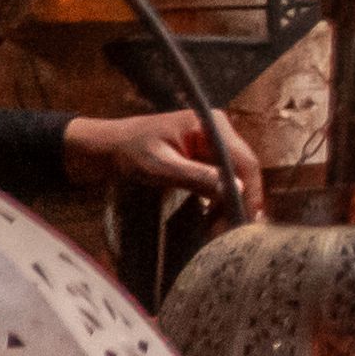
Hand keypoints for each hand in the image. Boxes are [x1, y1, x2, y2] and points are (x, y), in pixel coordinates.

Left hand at [67, 107, 260, 216]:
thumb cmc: (127, 153)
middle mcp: (217, 130)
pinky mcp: (202, 154)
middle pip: (242, 168)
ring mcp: (210, 141)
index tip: (251, 218)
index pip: (244, 160)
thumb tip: (237, 189)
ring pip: (232, 175)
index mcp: (211, 125)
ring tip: (220, 228)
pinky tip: (212, 215)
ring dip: (228, 201)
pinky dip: (217, 197)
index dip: (251, 190)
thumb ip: (198, 176)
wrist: (102, 148)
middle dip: (240, 199)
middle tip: (233, 230)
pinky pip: (219, 176)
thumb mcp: (161, 167)